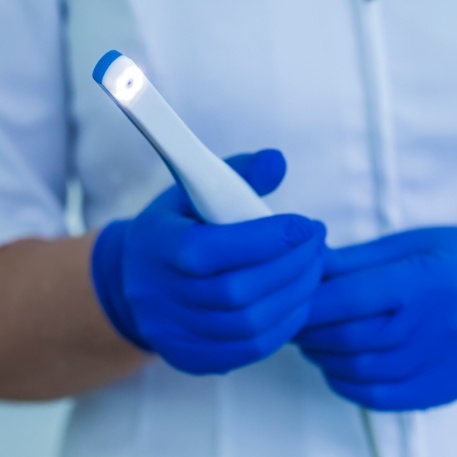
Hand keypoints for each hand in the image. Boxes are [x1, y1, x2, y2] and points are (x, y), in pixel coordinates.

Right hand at [92, 149, 325, 374]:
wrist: (135, 280)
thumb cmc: (175, 229)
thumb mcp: (193, 192)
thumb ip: (237, 174)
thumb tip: (278, 162)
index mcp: (157, 246)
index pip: (210, 250)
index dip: (265, 239)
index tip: (305, 225)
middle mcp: (159, 296)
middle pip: (236, 292)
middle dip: (291, 266)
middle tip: (317, 244)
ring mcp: (173, 333)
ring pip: (248, 325)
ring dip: (295, 296)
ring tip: (314, 269)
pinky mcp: (190, 357)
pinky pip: (249, 350)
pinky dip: (284, 325)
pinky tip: (298, 300)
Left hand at [295, 227, 456, 409]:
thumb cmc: (456, 261)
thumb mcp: (408, 245)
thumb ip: (356, 260)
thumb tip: (311, 264)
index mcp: (417, 284)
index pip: (344, 298)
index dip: (307, 301)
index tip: (289, 297)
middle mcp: (425, 328)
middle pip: (343, 336)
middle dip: (306, 329)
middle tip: (292, 318)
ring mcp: (432, 363)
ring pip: (354, 369)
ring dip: (320, 354)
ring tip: (310, 338)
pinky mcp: (435, 388)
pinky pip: (377, 396)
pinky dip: (344, 383)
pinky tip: (335, 366)